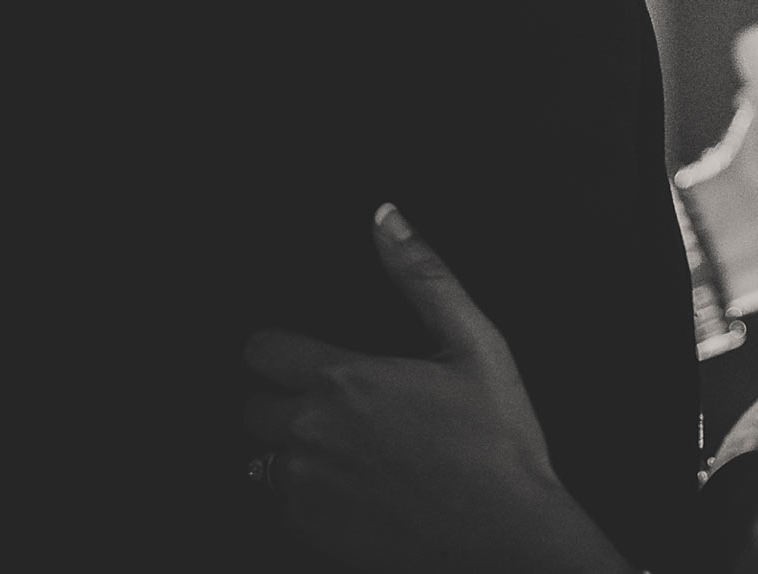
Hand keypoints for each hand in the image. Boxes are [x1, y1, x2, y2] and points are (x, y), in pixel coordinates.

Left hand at [243, 204, 628, 573]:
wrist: (506, 539)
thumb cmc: (498, 443)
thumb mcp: (475, 344)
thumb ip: (422, 276)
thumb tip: (386, 218)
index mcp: (344, 379)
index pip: (259, 349)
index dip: (283, 350)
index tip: (311, 359)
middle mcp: (310, 434)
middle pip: (251, 406)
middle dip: (285, 402)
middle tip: (339, 409)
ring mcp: (305, 488)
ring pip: (260, 458)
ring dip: (290, 451)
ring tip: (348, 452)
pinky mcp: (310, 532)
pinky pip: (278, 504)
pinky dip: (305, 496)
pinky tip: (354, 489)